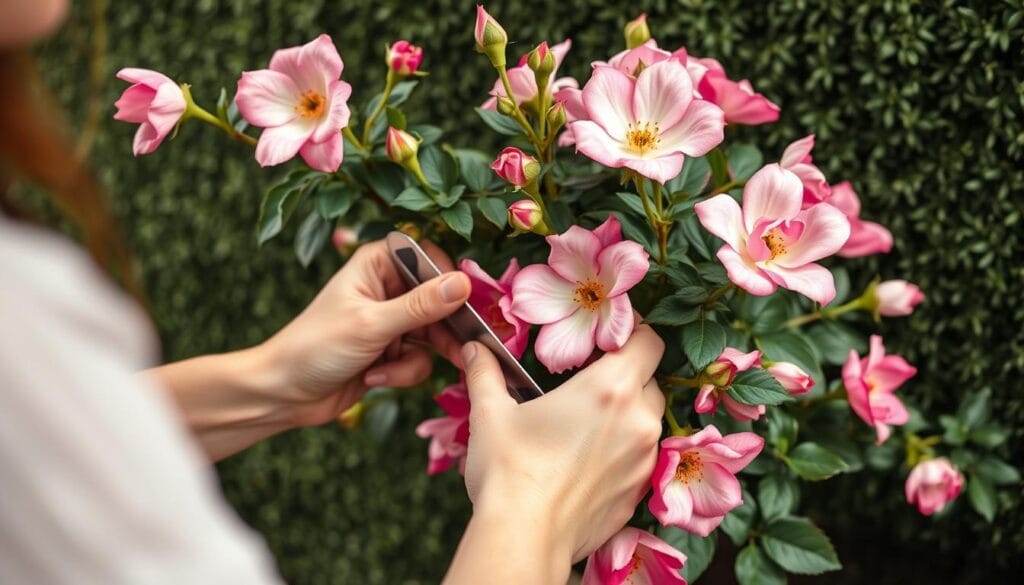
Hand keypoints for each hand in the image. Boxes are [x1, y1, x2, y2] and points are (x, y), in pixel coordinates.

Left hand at [258, 238, 470, 426]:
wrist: (284, 393)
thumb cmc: (315, 347)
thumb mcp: (371, 324)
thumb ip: (420, 305)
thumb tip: (462, 284)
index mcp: (377, 264)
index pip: (429, 257)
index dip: (449, 279)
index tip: (465, 303)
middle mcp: (388, 288)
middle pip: (439, 300)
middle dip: (443, 329)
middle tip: (460, 349)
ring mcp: (391, 321)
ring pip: (434, 334)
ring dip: (415, 358)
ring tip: (391, 370)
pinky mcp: (392, 351)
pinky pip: (420, 360)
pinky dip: (402, 373)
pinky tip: (373, 378)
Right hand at [457, 324, 665, 568]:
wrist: (524, 538)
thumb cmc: (509, 472)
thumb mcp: (491, 414)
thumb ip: (487, 372)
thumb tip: (476, 348)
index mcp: (610, 388)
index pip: (649, 342)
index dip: (632, 335)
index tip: (605, 340)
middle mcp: (638, 421)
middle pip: (650, 381)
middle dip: (625, 378)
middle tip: (587, 385)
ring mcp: (643, 461)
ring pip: (648, 423)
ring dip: (625, 417)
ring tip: (583, 427)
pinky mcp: (637, 493)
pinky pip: (640, 460)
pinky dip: (621, 454)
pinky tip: (585, 463)